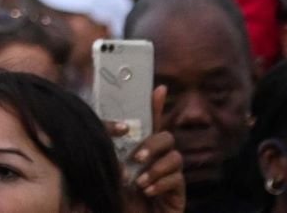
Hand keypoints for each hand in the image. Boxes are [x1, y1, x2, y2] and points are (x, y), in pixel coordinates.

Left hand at [114, 88, 183, 212]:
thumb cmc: (113, 200)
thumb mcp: (108, 171)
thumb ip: (111, 150)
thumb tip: (114, 129)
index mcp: (140, 151)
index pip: (150, 123)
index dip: (155, 105)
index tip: (159, 87)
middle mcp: (157, 161)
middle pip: (167, 137)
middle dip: (152, 144)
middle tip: (136, 158)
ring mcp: (170, 177)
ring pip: (175, 157)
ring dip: (156, 167)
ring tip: (139, 181)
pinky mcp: (178, 194)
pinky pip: (178, 180)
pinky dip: (161, 184)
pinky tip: (147, 192)